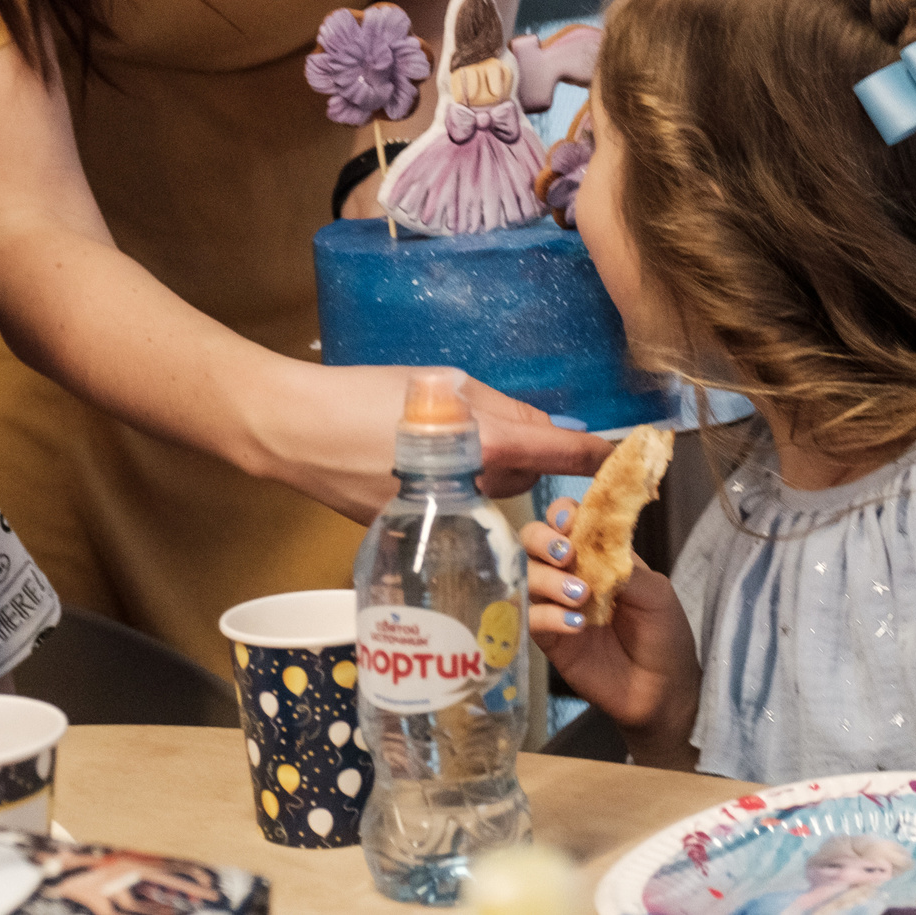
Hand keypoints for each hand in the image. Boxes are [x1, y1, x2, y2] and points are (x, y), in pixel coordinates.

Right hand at [269, 365, 612, 512]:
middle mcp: (478, 490)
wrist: (295, 434)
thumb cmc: (365, 397)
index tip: (621, 454)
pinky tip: (425, 464)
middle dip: (528, 451)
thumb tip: (537, 425)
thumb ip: (500, 406)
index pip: (563, 452)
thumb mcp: (443, 383)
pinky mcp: (421, 532)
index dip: (596, 452)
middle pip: (529, 474)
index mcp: (490, 446)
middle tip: (492, 421)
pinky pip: (460, 508)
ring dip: (492, 470)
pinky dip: (457, 488)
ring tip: (451, 440)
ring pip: (496, 492)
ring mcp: (449, 517)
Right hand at [522, 498, 701, 769]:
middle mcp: (569, 573)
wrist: (664, 690)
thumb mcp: (655, 593)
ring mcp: (555, 606)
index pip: (567, 520)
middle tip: (566, 556)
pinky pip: (532, 619)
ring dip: (548, 580)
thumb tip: (594, 544)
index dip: (561, 514)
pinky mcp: (549, 639)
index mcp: (597, 553)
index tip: (568, 522)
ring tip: (581, 596)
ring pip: (528, 578)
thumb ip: (624, 567)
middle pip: (532, 542)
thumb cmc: (664, 634)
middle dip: (542, 540)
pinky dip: (549, 616)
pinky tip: (576, 625)